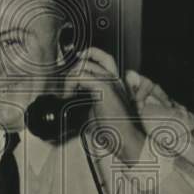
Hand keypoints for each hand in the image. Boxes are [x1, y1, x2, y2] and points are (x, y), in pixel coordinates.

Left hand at [62, 47, 147, 163]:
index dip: (84, 59)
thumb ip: (85, 103)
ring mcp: (111, 81)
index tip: (70, 74)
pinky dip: (71, 83)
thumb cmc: (114, 130)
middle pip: (93, 54)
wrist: (126, 139)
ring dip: (71, 76)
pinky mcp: (105, 88)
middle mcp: (114, 78)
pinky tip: (68, 95)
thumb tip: (69, 103)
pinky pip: (82, 76)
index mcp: (114, 82)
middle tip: (66, 79)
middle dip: (75, 63)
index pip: (100, 58)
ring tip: (66, 92)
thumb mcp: (95, 112)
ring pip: (85, 64)